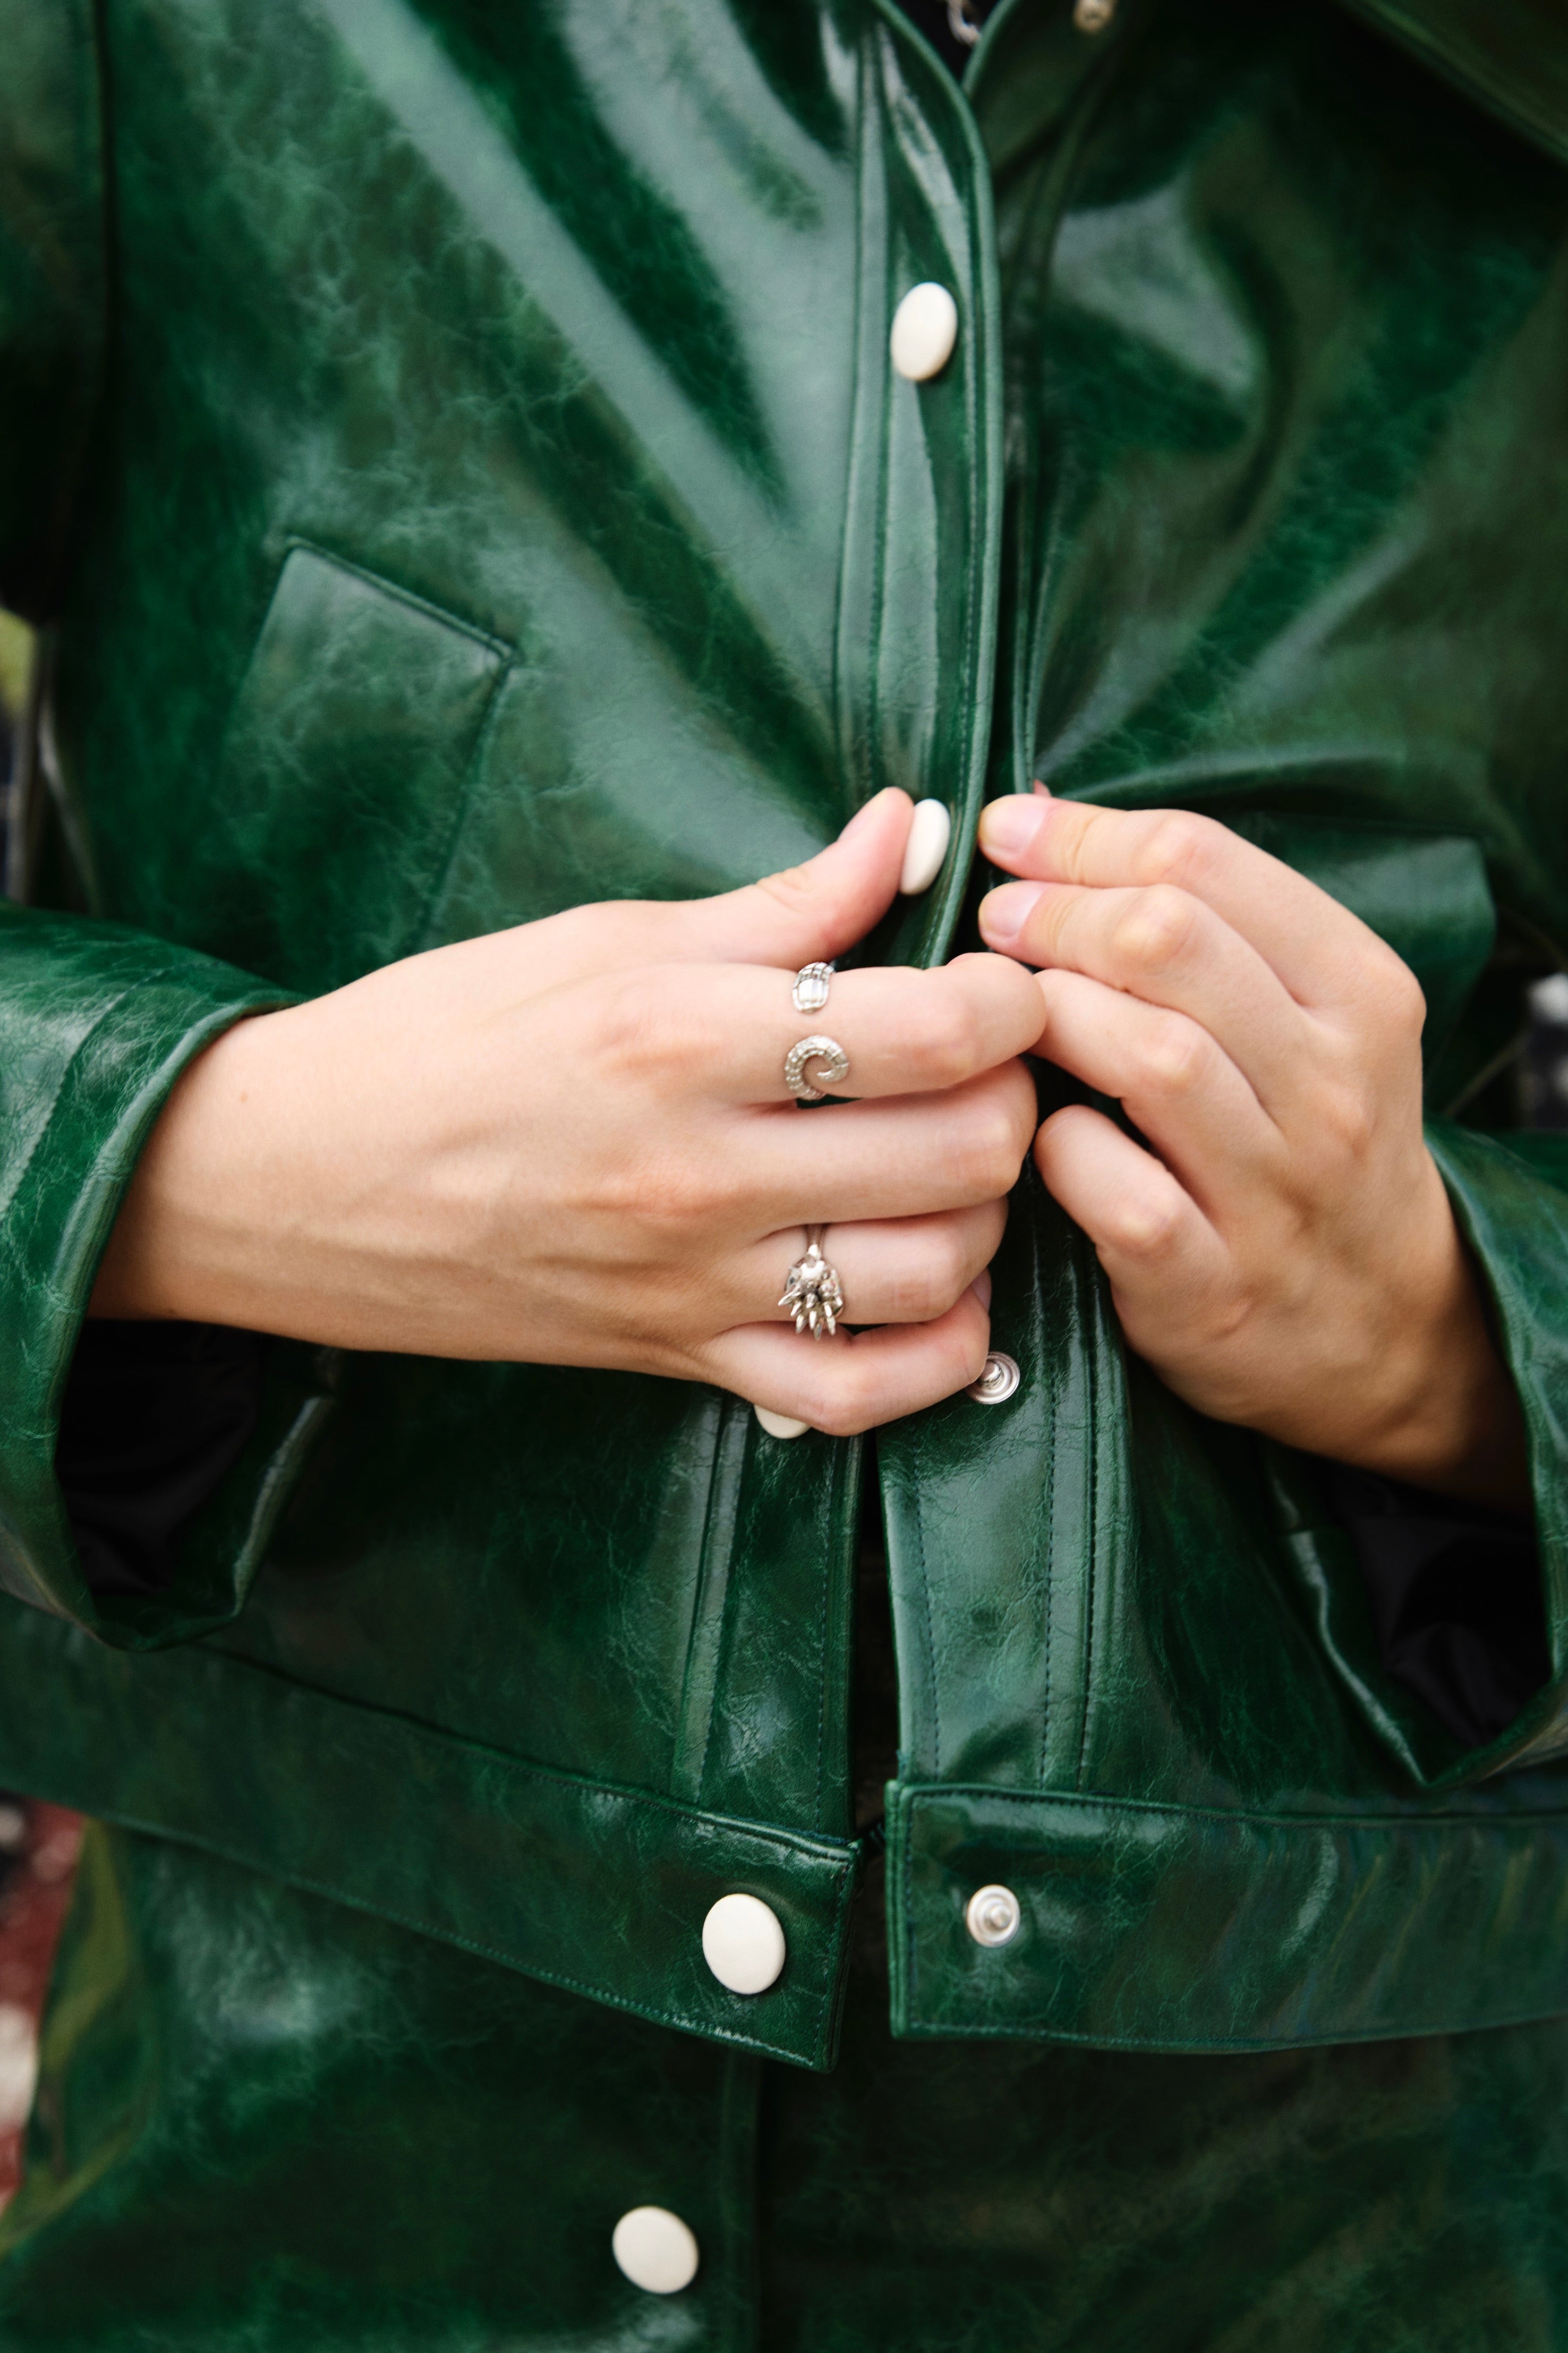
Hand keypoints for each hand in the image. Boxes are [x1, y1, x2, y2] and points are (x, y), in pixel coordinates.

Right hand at [92, 791, 1042, 1434]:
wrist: (296, 1179)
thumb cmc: (444, 1034)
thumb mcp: (606, 937)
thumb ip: (781, 903)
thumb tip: (908, 829)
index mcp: (683, 1036)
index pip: (936, 1028)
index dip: (1012, 996)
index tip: (999, 979)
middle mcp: (701, 1172)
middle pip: (964, 1153)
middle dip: (1013, 1097)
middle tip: (983, 1067)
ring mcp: (694, 1281)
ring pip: (934, 1274)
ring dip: (985, 1216)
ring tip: (954, 1164)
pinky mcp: (678, 1359)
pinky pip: (856, 1394)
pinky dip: (933, 1355)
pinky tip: (939, 1292)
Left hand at [978, 790, 1527, 1507]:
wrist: (1377, 1323)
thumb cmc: (1300, 1138)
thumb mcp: (1302, 1014)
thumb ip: (1196, 921)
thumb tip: (1039, 819)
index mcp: (1358, 991)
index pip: (1202, 862)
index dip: (1081, 836)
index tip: (1008, 836)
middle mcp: (1331, 1085)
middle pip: (1169, 941)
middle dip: (1055, 914)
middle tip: (994, 922)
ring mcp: (1276, 1191)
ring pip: (1151, 1057)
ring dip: (1049, 1016)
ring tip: (1000, 1013)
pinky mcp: (1212, 1286)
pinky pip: (1120, 1194)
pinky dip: (1056, 1149)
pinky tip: (1033, 1131)